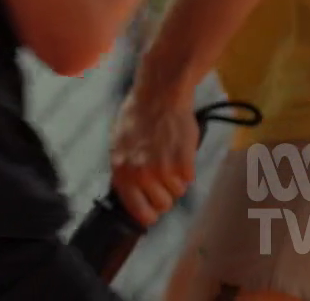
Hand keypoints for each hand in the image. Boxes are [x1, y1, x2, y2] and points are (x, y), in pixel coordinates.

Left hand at [109, 87, 199, 226]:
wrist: (158, 98)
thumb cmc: (137, 118)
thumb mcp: (120, 146)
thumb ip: (125, 171)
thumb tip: (132, 193)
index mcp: (121, 172)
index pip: (138, 211)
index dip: (148, 213)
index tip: (153, 209)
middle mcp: (141, 175)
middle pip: (162, 205)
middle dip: (165, 195)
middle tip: (164, 178)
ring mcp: (163, 171)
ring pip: (177, 193)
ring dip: (176, 180)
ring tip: (170, 159)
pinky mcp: (183, 164)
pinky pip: (189, 180)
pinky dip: (187, 170)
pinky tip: (179, 153)